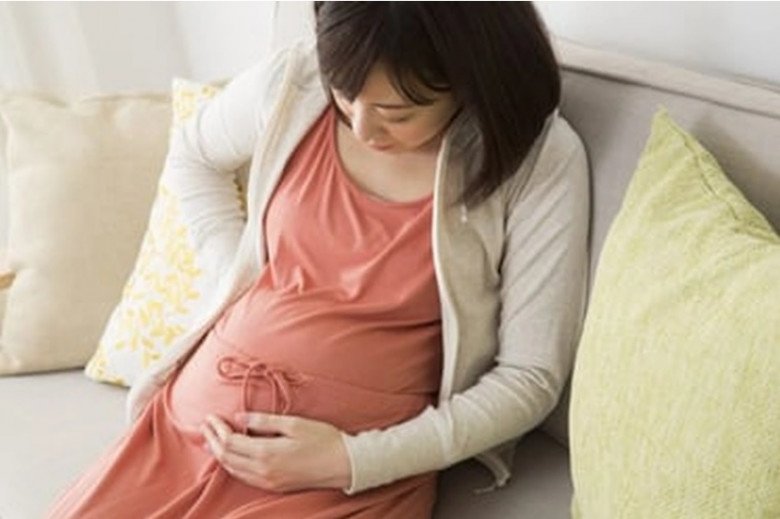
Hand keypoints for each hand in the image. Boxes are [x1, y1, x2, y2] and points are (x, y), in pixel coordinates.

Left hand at [200, 412, 351, 491]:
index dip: (217, 429)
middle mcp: (263, 470)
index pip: (230, 442)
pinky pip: (244, 477)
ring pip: (233, 470)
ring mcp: (268, 481)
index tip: (211, 416)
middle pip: (226, 457)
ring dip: (219, 454)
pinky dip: (232, 465)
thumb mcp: (294, 423)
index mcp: (266, 452)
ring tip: (212, 439)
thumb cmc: (323, 439)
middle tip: (205, 426)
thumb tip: (240, 417)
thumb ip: (264, 421)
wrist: (344, 464)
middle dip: (212, 441)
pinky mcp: (275, 486)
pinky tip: (231, 456)